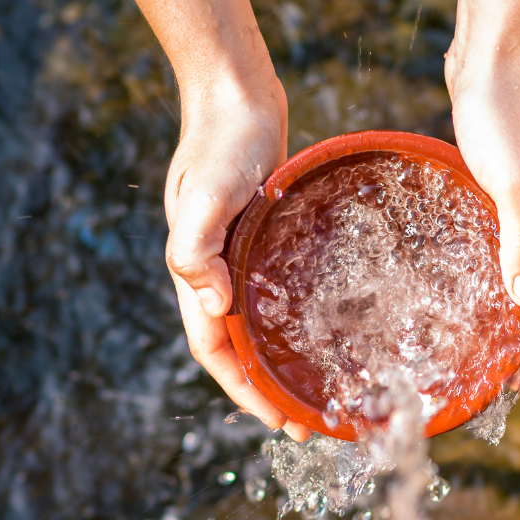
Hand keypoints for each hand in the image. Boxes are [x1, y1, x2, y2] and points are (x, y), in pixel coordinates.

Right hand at [163, 71, 311, 440]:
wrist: (235, 97)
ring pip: (257, 325)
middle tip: (309, 423)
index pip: (215, 350)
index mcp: (197, 272)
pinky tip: (323, 330)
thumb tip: (212, 307)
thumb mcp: (206, 193)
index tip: (279, 421)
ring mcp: (239, 257)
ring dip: (281, 362)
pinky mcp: (262, 240)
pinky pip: (274, 294)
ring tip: (317, 390)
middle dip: (268, 390)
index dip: (244, 390)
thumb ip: (196, 248)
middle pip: (238, 348)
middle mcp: (216, 272)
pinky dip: (292, 322)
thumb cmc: (221, 142)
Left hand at [446, 45, 519, 387]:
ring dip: (514, 316)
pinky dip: (498, 280)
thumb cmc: (504, 112)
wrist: (496, 52)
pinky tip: (468, 287)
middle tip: (493, 376)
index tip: (513, 385)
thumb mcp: (513, 180)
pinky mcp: (511, 192)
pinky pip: (512, 251)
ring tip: (481, 345)